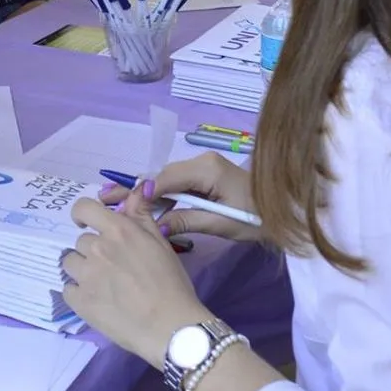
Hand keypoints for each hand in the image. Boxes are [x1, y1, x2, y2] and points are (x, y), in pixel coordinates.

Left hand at [62, 196, 208, 362]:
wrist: (170, 326)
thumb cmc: (172, 284)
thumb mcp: (160, 244)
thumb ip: (142, 216)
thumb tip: (134, 191)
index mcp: (118, 230)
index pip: (83, 208)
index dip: (82, 215)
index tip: (86, 224)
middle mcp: (97, 248)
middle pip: (81, 241)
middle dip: (93, 251)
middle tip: (113, 268)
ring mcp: (85, 275)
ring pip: (70, 263)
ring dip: (82, 270)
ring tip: (104, 285)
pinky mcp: (78, 301)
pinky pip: (68, 289)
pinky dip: (78, 294)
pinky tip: (98, 301)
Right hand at [99, 152, 263, 243]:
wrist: (286, 210)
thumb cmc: (257, 218)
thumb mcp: (222, 223)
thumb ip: (187, 220)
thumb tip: (156, 228)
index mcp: (205, 168)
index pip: (165, 178)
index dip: (142, 193)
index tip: (120, 206)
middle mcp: (200, 162)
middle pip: (160, 176)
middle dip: (133, 189)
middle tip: (104, 198)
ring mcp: (202, 168)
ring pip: (165, 181)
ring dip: (142, 194)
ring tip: (113, 202)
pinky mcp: (204, 177)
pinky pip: (175, 186)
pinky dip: (158, 196)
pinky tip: (139, 206)